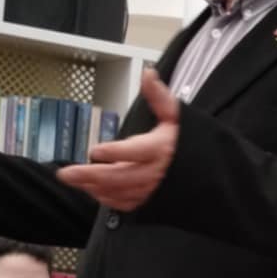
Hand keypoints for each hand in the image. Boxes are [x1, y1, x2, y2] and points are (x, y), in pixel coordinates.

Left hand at [58, 67, 177, 209]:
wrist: (210, 175)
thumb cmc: (190, 143)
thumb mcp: (178, 116)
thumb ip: (159, 97)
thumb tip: (148, 73)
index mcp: (161, 149)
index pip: (136, 152)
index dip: (115, 152)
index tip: (95, 150)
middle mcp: (156, 173)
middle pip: (120, 176)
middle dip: (90, 176)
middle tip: (66, 173)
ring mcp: (152, 190)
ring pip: (120, 192)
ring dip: (94, 188)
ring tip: (74, 180)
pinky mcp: (151, 203)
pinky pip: (126, 204)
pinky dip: (107, 199)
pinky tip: (93, 191)